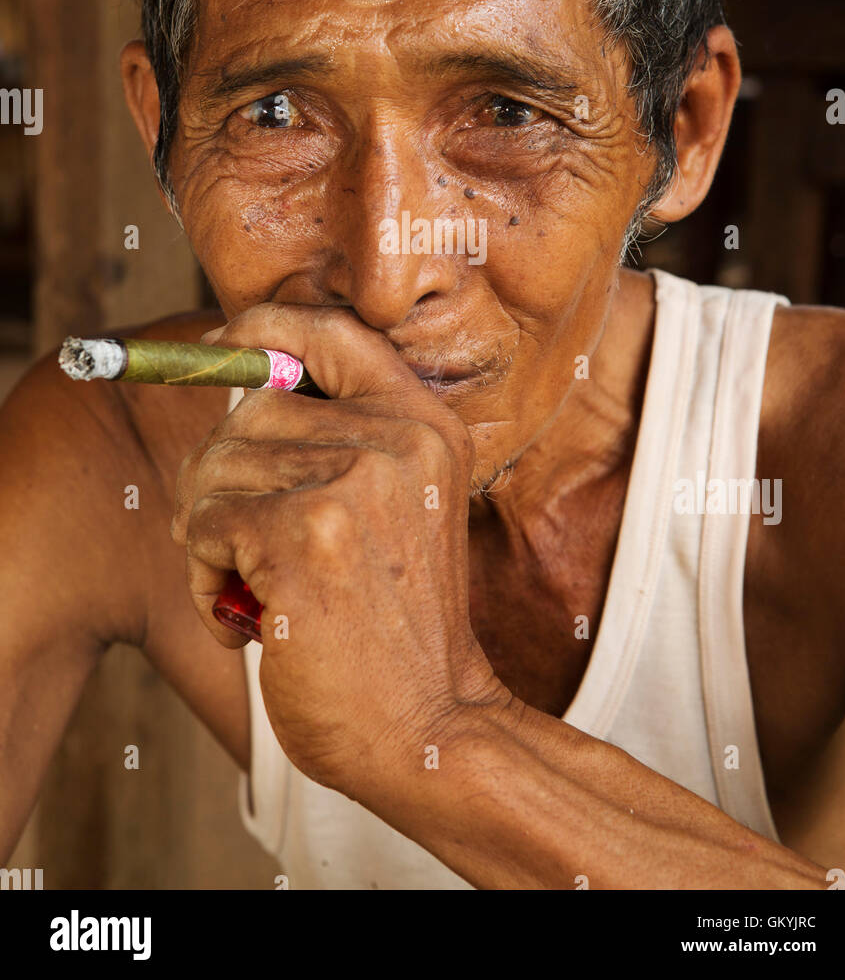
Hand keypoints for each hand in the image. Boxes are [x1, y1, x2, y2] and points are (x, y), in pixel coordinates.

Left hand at [172, 304, 505, 807]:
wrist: (430, 726)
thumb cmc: (397, 625)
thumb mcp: (397, 507)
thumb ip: (341, 442)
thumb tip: (237, 391)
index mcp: (424, 423)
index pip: (332, 330)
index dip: (265, 328)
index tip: (226, 345)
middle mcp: (396, 438)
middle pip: (249, 410)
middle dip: (220, 478)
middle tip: (239, 545)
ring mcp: (352, 484)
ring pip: (216, 468)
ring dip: (209, 536)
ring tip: (251, 589)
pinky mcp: (303, 537)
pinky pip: (202, 524)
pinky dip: (202, 574)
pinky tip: (246, 615)